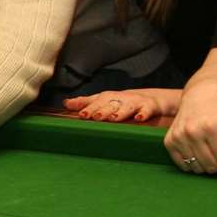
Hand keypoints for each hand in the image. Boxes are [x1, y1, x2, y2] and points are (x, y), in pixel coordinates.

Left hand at [63, 88, 180, 122]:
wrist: (151, 99)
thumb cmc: (122, 102)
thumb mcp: (104, 101)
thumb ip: (86, 103)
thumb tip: (65, 103)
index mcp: (109, 97)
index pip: (96, 101)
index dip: (88, 106)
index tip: (79, 113)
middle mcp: (120, 98)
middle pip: (110, 103)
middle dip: (101, 109)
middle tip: (93, 117)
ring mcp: (135, 102)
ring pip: (127, 106)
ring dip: (120, 112)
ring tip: (113, 118)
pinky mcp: (149, 107)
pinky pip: (147, 110)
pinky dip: (143, 114)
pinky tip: (139, 119)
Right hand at [164, 82, 216, 174]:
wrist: (199, 97)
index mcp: (212, 125)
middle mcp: (192, 132)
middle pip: (211, 166)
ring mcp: (178, 137)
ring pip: (197, 168)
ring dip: (206, 164)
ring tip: (212, 153)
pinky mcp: (169, 142)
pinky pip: (183, 165)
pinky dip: (192, 163)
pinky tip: (199, 153)